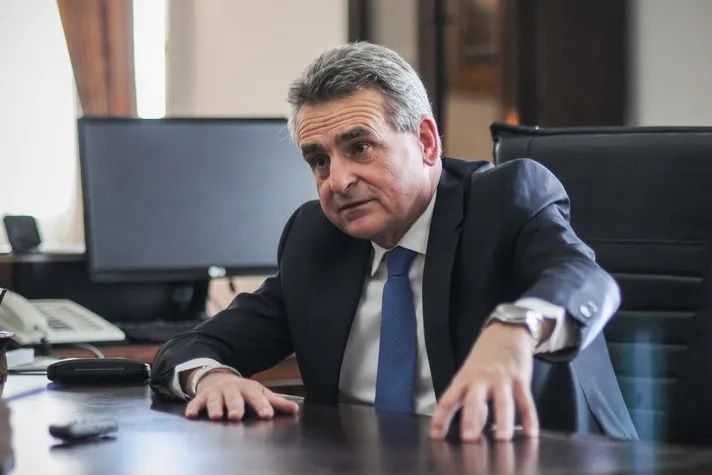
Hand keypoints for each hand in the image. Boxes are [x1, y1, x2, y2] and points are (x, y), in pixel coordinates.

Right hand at [184, 370, 298, 420]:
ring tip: (216, 417)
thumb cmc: (243, 390)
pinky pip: (196, 402)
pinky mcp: (202, 396)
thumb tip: (294, 409)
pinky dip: (193, 407)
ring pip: (215, 400)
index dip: (262, 406)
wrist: (218, 377)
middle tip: (236, 417)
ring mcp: (216, 392)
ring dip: (215, 407)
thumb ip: (276, 402)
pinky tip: (191, 415)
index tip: (267, 415)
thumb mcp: (260, 393)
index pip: (257, 397)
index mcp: (249, 388)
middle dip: (236, 406)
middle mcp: (232, 389)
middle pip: (234, 398)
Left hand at [429, 322, 538, 441]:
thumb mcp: (471, 374)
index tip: (435, 435)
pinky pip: (526, 402)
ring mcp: (502, 379)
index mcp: (464, 378)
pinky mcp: (520, 379)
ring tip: (502, 440)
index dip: (440, 418)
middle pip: (473, 401)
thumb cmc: (485, 357)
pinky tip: (531, 435)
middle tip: (469, 440)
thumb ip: (470, 400)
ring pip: (502, 403)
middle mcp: (481, 379)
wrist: (506, 331)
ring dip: (502, 422)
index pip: (448, 400)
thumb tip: (474, 428)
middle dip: (471, 421)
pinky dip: (530, 419)